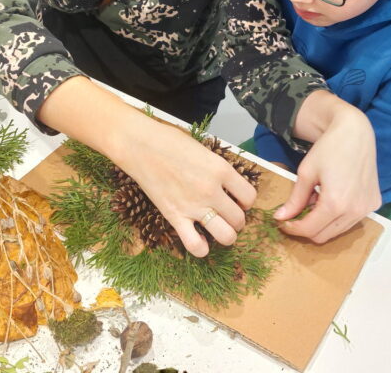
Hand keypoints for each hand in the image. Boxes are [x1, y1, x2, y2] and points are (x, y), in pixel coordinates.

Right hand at [116, 119, 257, 256]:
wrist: (140, 146)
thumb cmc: (170, 141)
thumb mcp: (204, 150)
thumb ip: (219, 169)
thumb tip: (228, 185)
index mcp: (221, 170)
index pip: (250, 197)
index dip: (245, 202)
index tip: (236, 200)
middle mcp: (211, 191)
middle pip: (239, 220)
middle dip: (236, 221)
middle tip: (226, 214)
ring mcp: (194, 206)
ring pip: (226, 236)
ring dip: (226, 236)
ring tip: (218, 228)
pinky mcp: (175, 217)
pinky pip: (195, 246)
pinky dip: (201, 249)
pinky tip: (200, 240)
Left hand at [275, 95, 380, 242]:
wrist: (355, 132)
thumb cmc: (328, 148)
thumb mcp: (306, 173)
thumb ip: (295, 199)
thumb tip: (280, 218)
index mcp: (336, 204)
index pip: (310, 230)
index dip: (293, 228)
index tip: (283, 222)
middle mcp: (355, 211)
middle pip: (324, 235)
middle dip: (307, 228)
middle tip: (296, 214)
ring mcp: (367, 208)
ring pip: (339, 231)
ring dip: (323, 223)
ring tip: (316, 201)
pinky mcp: (374, 203)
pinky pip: (352, 220)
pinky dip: (339, 216)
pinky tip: (333, 197)